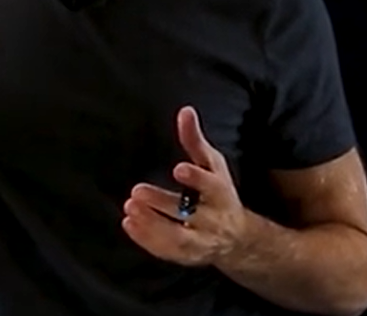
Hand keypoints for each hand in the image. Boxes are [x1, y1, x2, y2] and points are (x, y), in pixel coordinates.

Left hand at [123, 106, 250, 267]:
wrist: (237, 238)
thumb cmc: (219, 193)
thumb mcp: (212, 164)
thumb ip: (195, 140)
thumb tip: (185, 111)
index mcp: (221, 193)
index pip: (211, 186)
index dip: (196, 178)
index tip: (178, 169)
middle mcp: (214, 220)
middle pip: (190, 214)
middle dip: (163, 204)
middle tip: (137, 191)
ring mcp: (202, 241)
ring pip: (178, 238)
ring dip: (152, 225)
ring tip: (130, 208)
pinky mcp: (188, 256)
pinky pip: (168, 251)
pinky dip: (147, 240)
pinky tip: (129, 223)